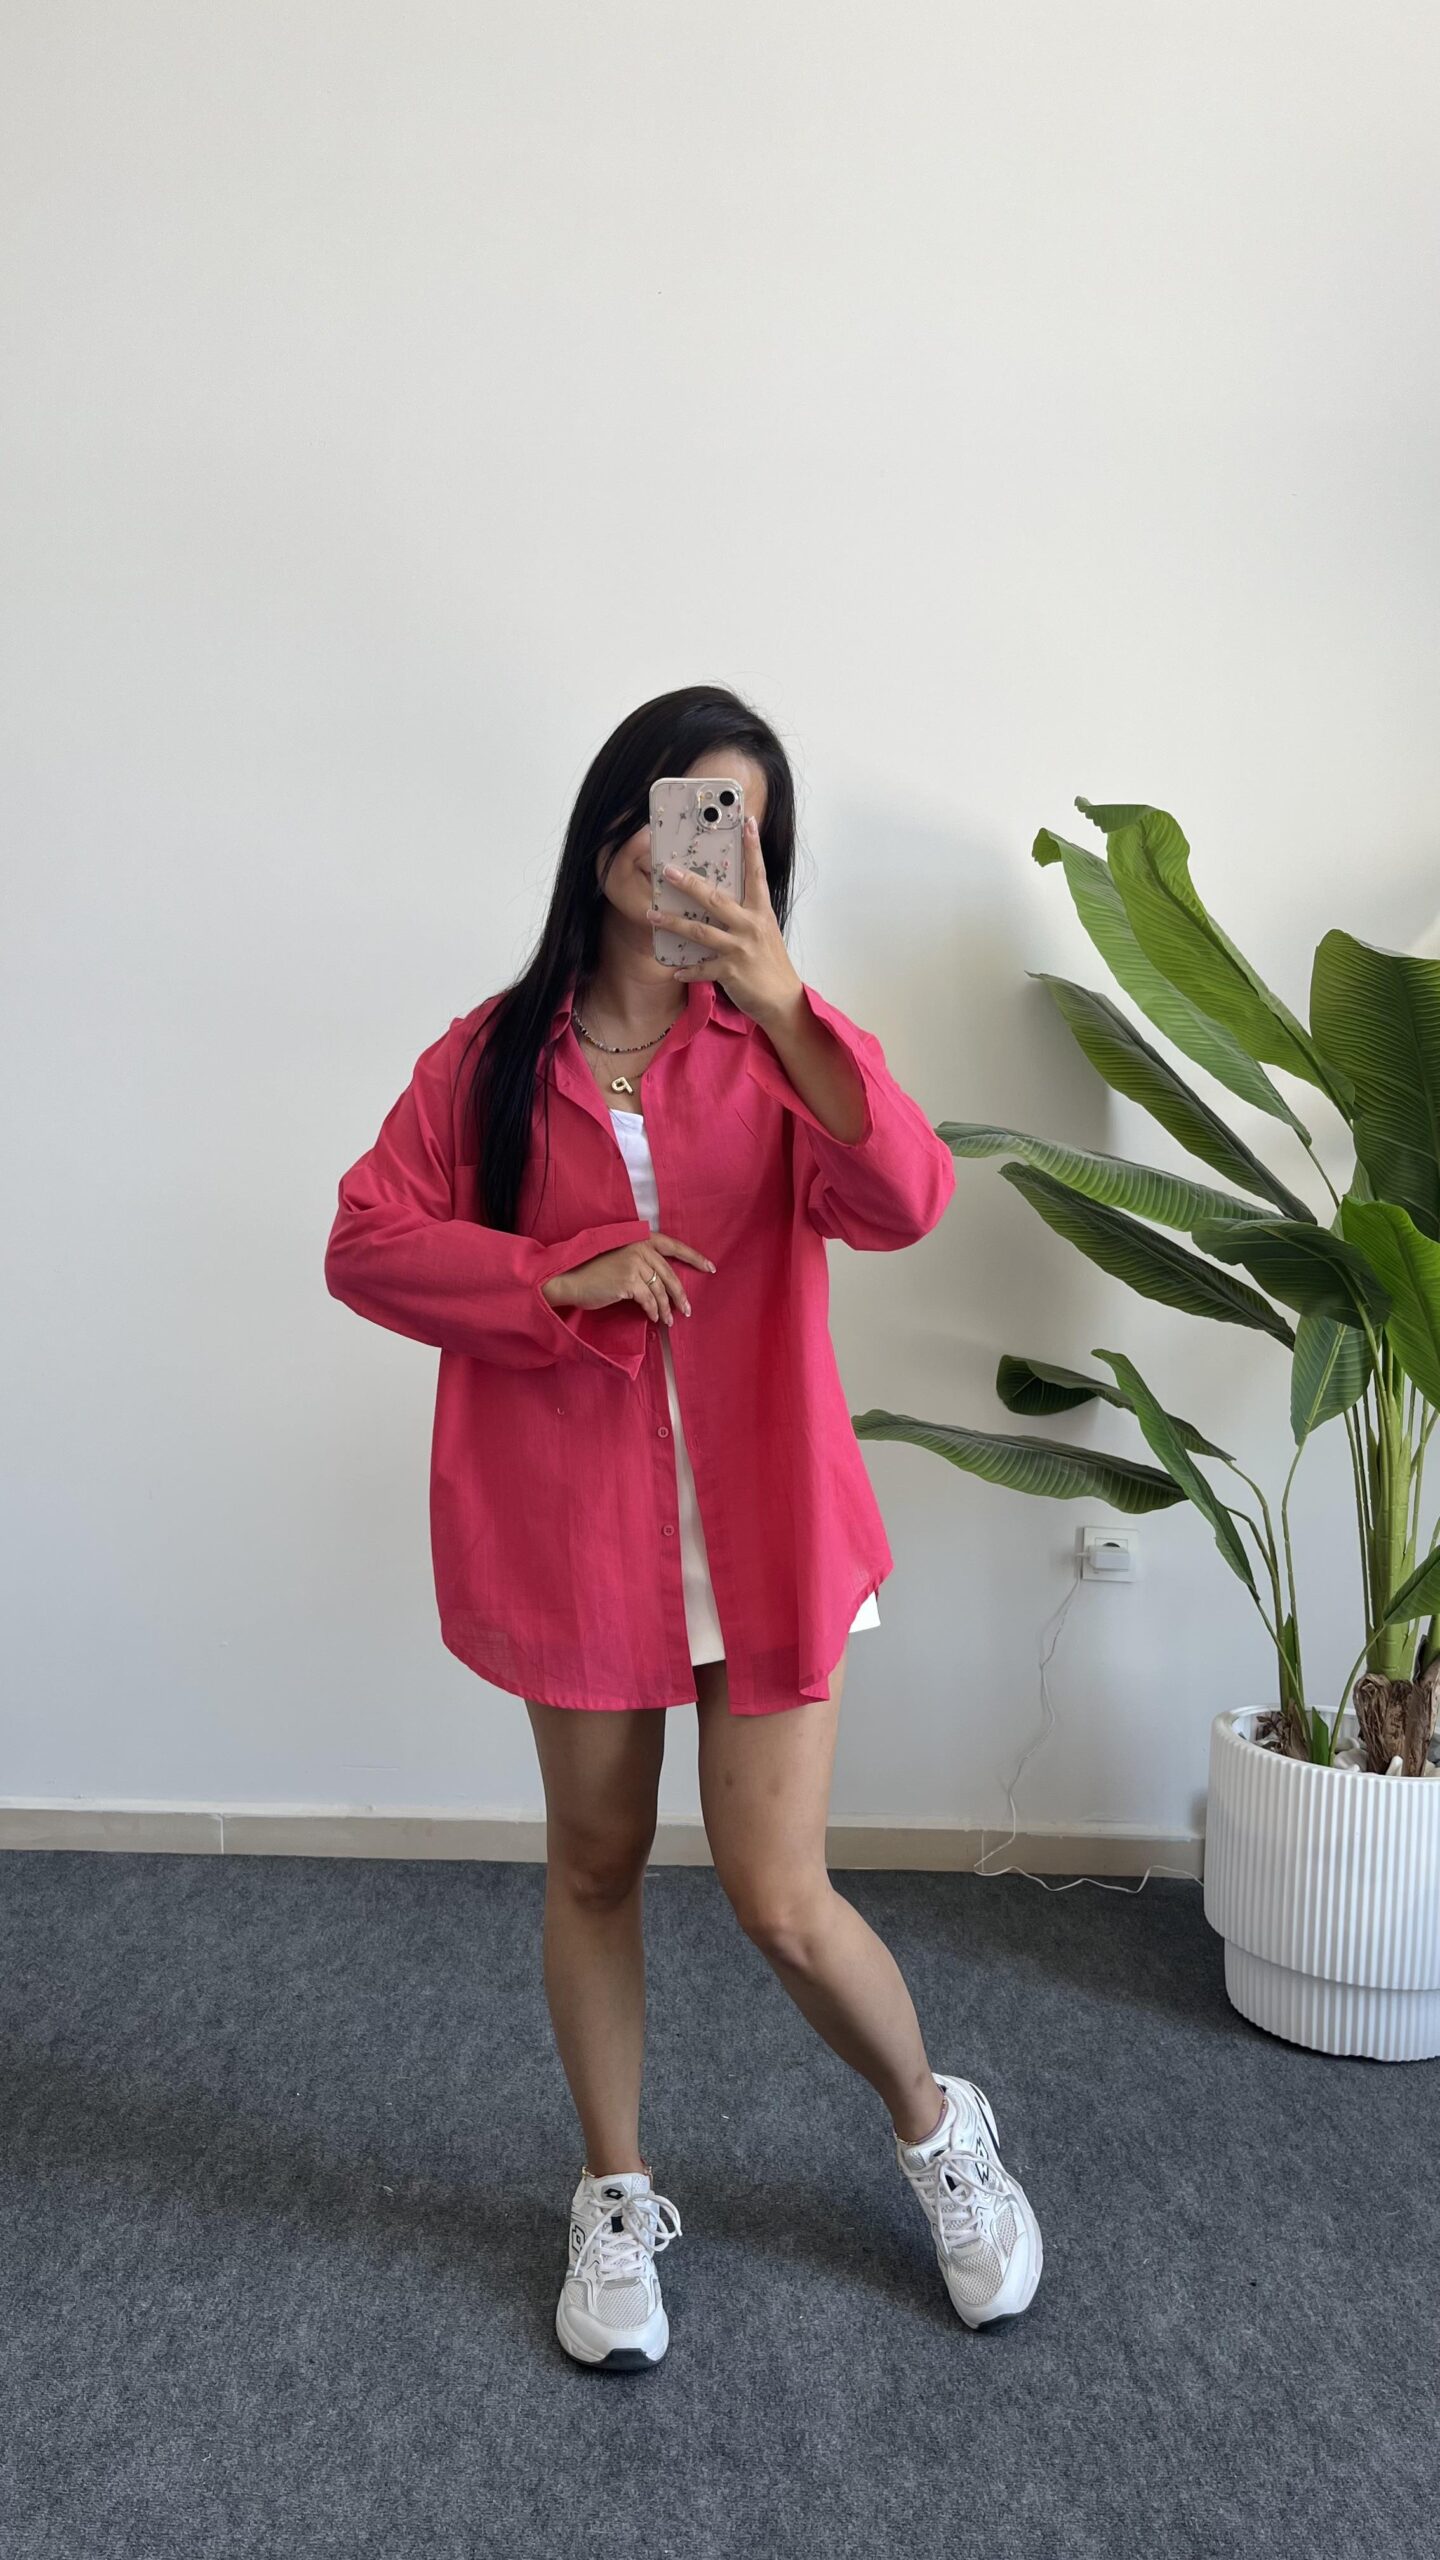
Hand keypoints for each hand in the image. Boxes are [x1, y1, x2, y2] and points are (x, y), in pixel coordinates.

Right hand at [542, 1233, 715, 1329]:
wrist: (570, 1279)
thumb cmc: (593, 1271)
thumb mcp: (620, 1258)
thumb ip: (641, 1262)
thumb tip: (664, 1284)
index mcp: (639, 1239)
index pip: (673, 1245)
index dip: (694, 1257)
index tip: (710, 1267)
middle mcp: (638, 1248)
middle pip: (669, 1274)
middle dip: (680, 1295)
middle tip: (688, 1310)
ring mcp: (634, 1264)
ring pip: (660, 1290)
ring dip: (667, 1308)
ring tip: (670, 1320)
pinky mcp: (628, 1282)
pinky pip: (649, 1300)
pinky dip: (654, 1311)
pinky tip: (655, 1318)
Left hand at [645, 813, 803, 1027]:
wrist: (783, 999)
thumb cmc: (770, 963)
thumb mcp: (764, 932)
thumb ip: (746, 915)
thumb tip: (720, 899)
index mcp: (761, 912)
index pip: (756, 873)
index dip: (752, 847)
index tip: (747, 822)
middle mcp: (750, 925)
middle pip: (715, 899)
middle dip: (689, 884)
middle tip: (667, 871)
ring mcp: (740, 948)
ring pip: (700, 931)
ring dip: (673, 923)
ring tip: (652, 915)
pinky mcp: (731, 971)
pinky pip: (701, 968)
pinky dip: (686, 970)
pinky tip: (674, 971)